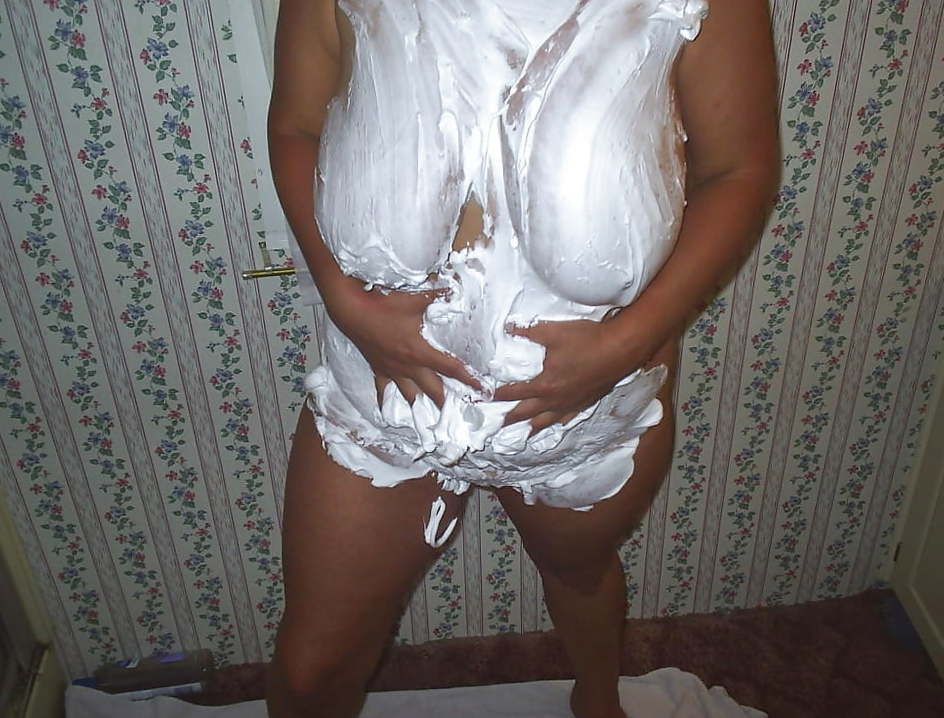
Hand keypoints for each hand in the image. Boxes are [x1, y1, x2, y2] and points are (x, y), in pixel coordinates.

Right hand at [324, 275, 480, 407]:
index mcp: (421, 352)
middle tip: (458, 410)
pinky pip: (382, 390)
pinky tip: (388, 411)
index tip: (482, 389)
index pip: (452, 368)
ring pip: (410, 394)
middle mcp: (409, 366)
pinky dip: (386, 400)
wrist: (353, 311)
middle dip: (447, 400)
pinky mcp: (378, 369)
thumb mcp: (417, 298)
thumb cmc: (385, 305)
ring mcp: (392, 370)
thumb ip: (440, 295)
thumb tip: (457, 287)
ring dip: (421, 403)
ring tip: (430, 415)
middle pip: (433, 389)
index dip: (469, 379)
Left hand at [493, 317, 657, 434]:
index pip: (513, 393)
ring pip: (547, 420)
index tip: (484, 398)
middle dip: (510, 418)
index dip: (496, 395)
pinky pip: (567, 416)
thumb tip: (507, 327)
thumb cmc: (586, 340)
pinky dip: (558, 420)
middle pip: (526, 412)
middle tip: (497, 425)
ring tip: (524, 433)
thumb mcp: (553, 331)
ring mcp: (570, 403)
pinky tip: (557, 422)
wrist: (620, 349)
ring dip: (532, 426)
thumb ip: (527, 331)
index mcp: (543, 384)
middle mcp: (555, 399)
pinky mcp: (585, 401)